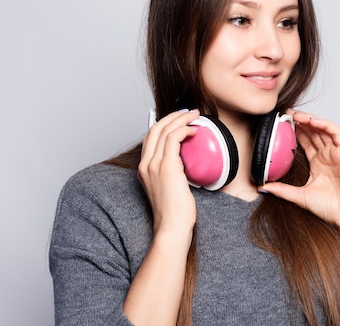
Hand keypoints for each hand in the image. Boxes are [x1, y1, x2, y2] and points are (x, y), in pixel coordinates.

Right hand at [138, 109, 199, 233]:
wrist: (171, 227)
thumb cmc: (174, 213)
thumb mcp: (169, 188)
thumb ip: (171, 172)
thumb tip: (184, 161)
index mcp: (144, 169)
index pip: (150, 138)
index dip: (164, 125)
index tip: (179, 120)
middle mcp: (145, 164)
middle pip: (155, 129)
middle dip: (173, 116)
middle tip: (189, 112)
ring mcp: (154, 165)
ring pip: (165, 130)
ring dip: (181, 119)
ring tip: (195, 116)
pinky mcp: (166, 167)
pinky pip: (174, 138)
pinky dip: (185, 130)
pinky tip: (195, 131)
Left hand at [260, 110, 339, 277]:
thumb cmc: (329, 208)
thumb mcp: (298, 196)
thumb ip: (281, 190)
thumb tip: (261, 187)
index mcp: (318, 163)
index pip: (306, 141)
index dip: (295, 131)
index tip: (282, 124)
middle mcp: (327, 156)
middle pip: (313, 132)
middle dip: (301, 121)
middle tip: (286, 114)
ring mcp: (337, 153)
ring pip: (324, 129)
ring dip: (310, 119)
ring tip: (296, 114)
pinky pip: (336, 133)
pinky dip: (325, 124)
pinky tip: (312, 121)